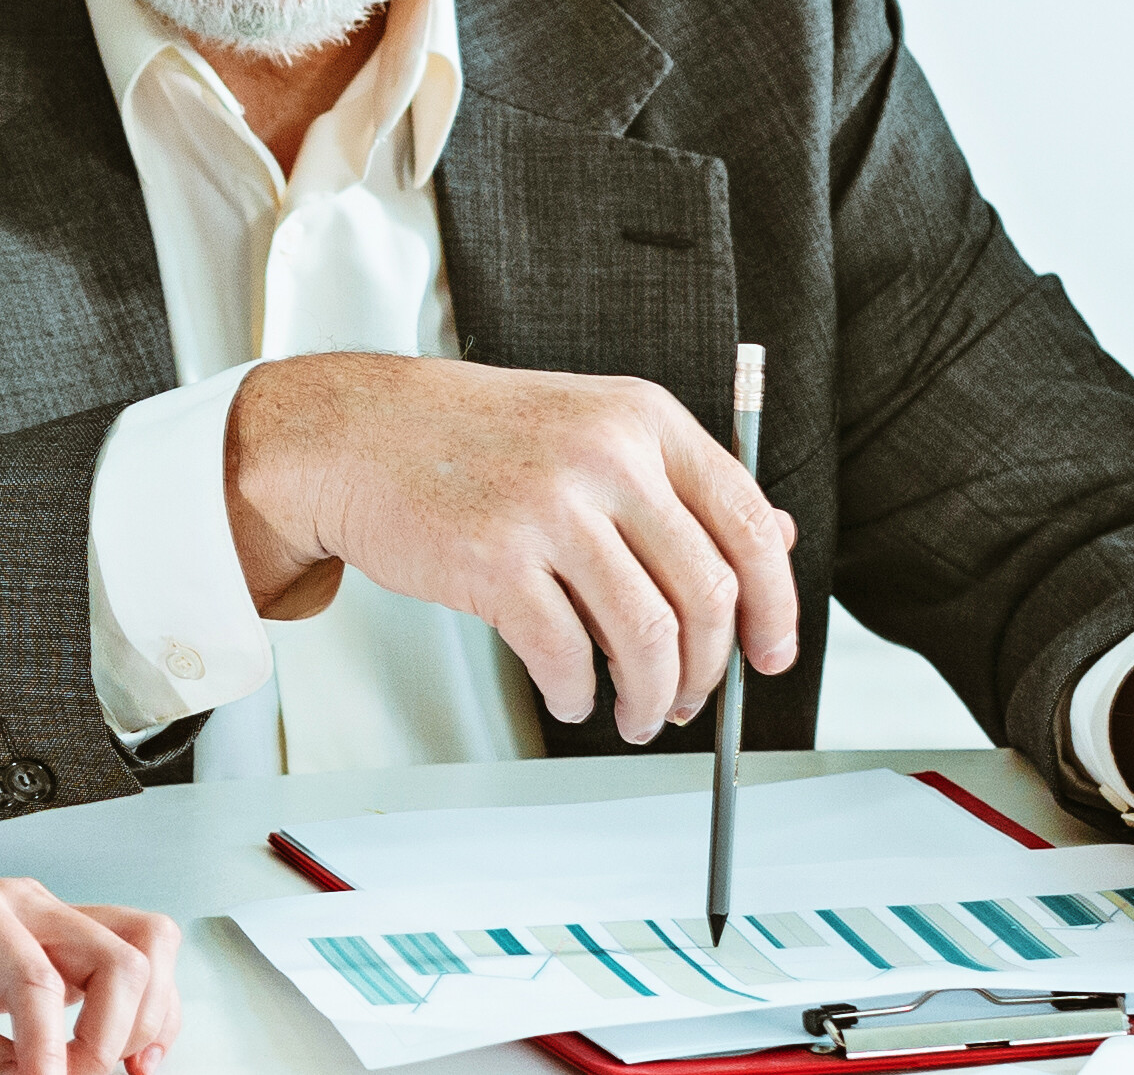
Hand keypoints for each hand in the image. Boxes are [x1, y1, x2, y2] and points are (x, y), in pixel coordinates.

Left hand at [0, 840, 184, 1074]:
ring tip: (119, 1068)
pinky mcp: (54, 943)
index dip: (55, 1047)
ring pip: (143, 944)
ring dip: (147, 1013)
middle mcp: (20, 901)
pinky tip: (122, 1053)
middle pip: (120, 950)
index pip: (38, 975)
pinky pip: (130, 959)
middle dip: (117, 1031)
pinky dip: (144, 1009)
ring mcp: (44, 917)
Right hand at [223, 352, 800, 741]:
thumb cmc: (476, 439)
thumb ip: (680, 484)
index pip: (747, 524)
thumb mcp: (594, 430)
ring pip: (646, 635)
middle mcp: (608, 457)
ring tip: (633, 713)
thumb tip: (774, 540)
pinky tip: (570, 695)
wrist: (359, 434)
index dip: (773, 605)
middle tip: (688, 699)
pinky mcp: (494, 559)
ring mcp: (550, 506)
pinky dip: (576, 693)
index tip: (771, 653)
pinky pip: (565, 654)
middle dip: (707, 668)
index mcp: (645, 421)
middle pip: (705, 592)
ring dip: (649, 696)